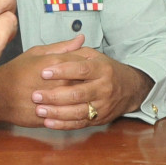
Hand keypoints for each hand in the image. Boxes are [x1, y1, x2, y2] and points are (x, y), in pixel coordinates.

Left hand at [29, 38, 152, 129]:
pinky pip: (80, 124)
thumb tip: (72, 39)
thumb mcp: (95, 56)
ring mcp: (102, 106)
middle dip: (55, 95)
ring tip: (39, 110)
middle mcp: (104, 88)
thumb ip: (77, 51)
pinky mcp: (99, 119)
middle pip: (78, 93)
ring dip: (57, 112)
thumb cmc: (106, 70)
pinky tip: (48, 122)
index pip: (81, 69)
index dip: (62, 71)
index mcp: (102, 69)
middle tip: (35, 95)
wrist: (130, 89)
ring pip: (78, 112)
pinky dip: (63, 125)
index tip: (43, 72)